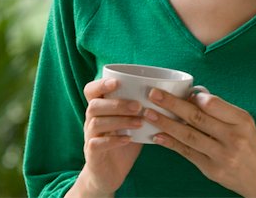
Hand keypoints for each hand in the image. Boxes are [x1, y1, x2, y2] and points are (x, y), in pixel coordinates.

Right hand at [79, 78, 143, 195]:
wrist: (108, 174)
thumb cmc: (123, 142)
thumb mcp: (132, 124)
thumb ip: (140, 111)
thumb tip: (165, 96)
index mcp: (99, 109)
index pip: (91, 90)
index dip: (101, 84)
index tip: (118, 82)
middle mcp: (91, 120)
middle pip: (95, 105)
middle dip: (117, 104)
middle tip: (137, 106)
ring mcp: (90, 136)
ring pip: (96, 123)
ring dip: (119, 120)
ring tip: (139, 122)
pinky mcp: (92, 153)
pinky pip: (97, 143)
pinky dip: (113, 140)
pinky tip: (129, 139)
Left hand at [144, 89, 255, 196]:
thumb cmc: (247, 140)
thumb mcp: (242, 120)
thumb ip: (219, 108)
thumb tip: (191, 94)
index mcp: (241, 121)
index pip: (216, 105)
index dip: (197, 98)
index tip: (181, 89)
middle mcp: (233, 139)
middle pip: (197, 118)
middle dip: (172, 105)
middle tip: (153, 94)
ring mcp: (221, 156)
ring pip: (188, 136)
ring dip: (165, 123)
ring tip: (148, 113)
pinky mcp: (211, 170)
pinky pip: (186, 153)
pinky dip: (170, 143)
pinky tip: (156, 135)